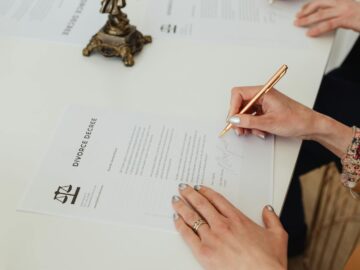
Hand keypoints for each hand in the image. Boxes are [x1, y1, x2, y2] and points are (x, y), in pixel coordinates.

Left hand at [172, 184, 287, 269]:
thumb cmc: (269, 261)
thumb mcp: (277, 236)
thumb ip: (272, 219)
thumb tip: (268, 210)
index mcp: (238, 219)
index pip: (217, 200)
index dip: (206, 192)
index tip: (200, 188)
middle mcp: (223, 225)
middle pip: (202, 204)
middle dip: (190, 194)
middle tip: (183, 188)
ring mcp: (212, 238)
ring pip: (192, 216)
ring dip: (182, 206)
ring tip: (176, 200)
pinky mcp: (204, 252)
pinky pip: (187, 235)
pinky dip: (180, 225)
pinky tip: (176, 219)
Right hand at [227, 86, 352, 157]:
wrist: (311, 126)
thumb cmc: (297, 120)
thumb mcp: (269, 123)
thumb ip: (248, 121)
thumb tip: (234, 120)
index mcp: (263, 92)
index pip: (238, 94)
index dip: (233, 107)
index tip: (232, 120)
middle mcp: (262, 96)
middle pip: (240, 104)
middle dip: (239, 118)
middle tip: (239, 130)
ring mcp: (264, 104)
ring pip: (246, 113)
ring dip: (246, 124)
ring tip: (251, 132)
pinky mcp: (266, 112)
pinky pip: (253, 118)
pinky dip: (253, 126)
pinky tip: (260, 131)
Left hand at [294, 0, 359, 36]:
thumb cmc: (359, 17)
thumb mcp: (345, 10)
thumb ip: (333, 11)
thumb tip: (319, 15)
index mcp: (340, 0)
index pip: (321, 0)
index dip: (309, 5)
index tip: (301, 10)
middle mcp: (341, 3)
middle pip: (319, 5)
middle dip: (306, 11)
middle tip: (297, 17)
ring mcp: (343, 11)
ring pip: (321, 14)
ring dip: (307, 19)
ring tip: (299, 23)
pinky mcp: (346, 19)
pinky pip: (328, 24)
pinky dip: (318, 29)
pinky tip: (310, 33)